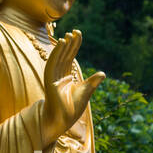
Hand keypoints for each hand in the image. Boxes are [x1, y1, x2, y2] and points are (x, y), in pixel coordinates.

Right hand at [41, 30, 104, 147]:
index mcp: (66, 76)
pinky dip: (56, 53)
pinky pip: (53, 63)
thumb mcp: (86, 92)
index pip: (70, 57)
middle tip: (75, 31)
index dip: (74, 46)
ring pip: (58, 58)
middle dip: (70, 44)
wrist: (62, 120)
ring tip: (67, 36)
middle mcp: (59, 74)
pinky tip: (61, 44)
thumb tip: (102, 73)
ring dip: (62, 47)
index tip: (77, 34)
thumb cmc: (72, 109)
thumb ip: (93, 82)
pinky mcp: (50, 80)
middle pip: (65, 55)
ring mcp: (53, 77)